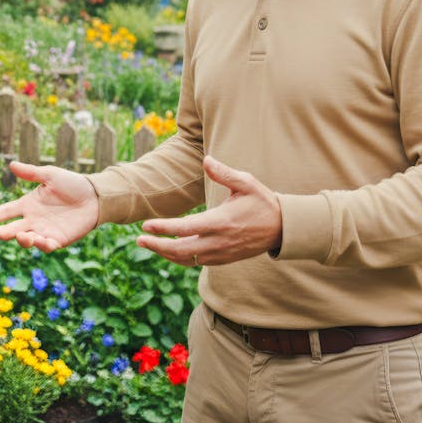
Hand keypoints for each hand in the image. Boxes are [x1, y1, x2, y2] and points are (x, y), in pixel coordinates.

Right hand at [0, 161, 99, 252]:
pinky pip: (47, 246)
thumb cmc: (72, 184)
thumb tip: (11, 165)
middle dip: (5, 233)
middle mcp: (34, 220)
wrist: (94, 196)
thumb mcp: (50, 175)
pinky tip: (42, 241)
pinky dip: (43, 245)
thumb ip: (31, 173)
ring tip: (23, 236)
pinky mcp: (59, 240)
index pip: (7, 211)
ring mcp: (45, 231)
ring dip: (24, 240)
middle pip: (14, 229)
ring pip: (29, 240)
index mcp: (29, 204)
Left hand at [137, 156, 282, 266]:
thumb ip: (224, 173)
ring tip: (148, 244)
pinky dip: (179, 258)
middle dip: (157, 246)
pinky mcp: (223, 260)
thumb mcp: (247, 182)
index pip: (186, 228)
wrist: (282, 228)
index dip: (164, 228)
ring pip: (187, 259)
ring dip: (165, 253)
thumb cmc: (262, 202)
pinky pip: (196, 262)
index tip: (145, 225)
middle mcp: (219, 241)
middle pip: (181, 250)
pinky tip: (168, 250)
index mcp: (222, 221)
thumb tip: (206, 160)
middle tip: (139, 240)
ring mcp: (221, 253)